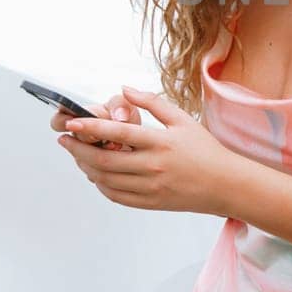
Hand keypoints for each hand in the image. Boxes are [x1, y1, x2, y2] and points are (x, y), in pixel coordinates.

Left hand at [56, 85, 241, 215]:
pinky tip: (97, 175)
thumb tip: (124, 89)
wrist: (226, 184)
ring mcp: (151, 187)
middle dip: (78, 149)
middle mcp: (153, 167)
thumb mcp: (183, 119)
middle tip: (65, 140)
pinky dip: (101, 185)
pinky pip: (116, 196)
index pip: (118, 133)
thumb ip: (152, 102)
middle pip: (104, 160)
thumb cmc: (205, 149)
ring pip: (106, 180)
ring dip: (87, 167)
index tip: (72, 122)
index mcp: (161, 143)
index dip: (91, 127)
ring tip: (79, 156)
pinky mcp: (150, 203)